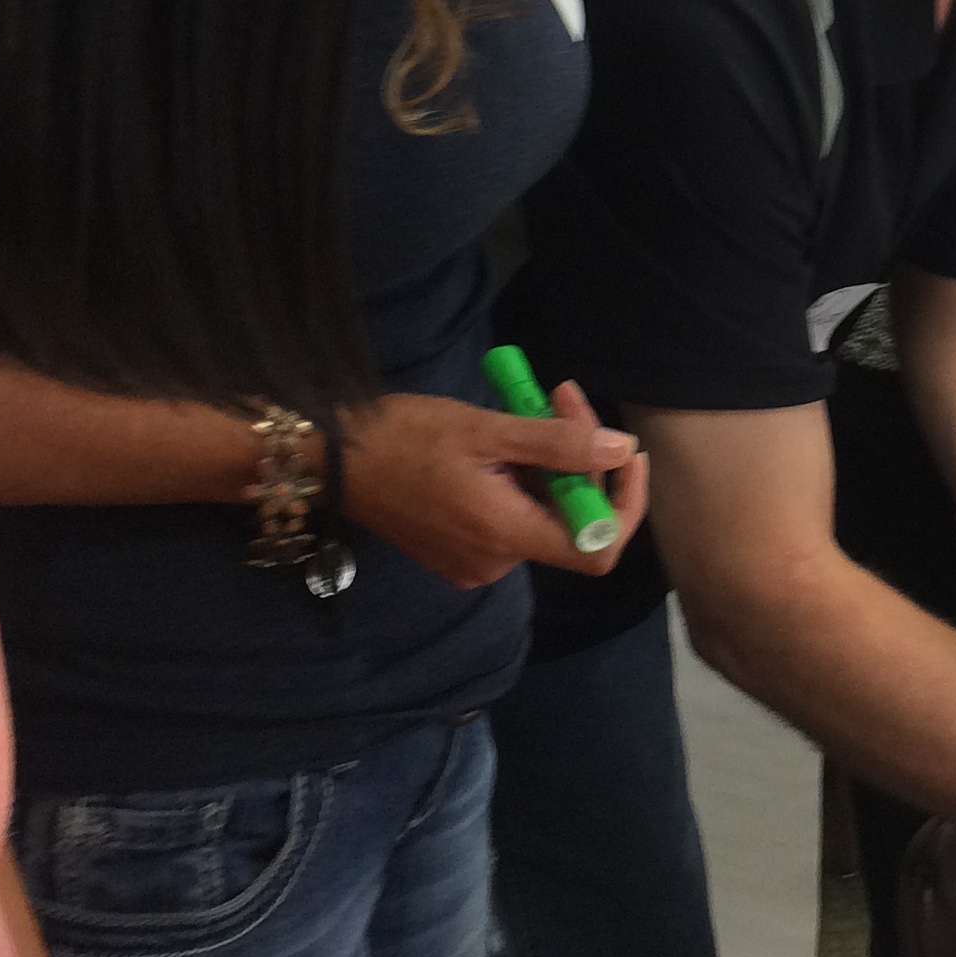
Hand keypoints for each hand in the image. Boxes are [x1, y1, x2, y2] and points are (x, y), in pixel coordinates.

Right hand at [344, 386, 645, 587]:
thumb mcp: (487, 429)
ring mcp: (475, 561)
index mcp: (504, 535)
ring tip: (530, 405)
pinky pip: (514, 517)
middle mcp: (495, 562)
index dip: (624, 501)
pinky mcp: (459, 551)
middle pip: (571, 518)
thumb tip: (621, 450)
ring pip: (543, 512)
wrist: (330, 459)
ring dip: (552, 460)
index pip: (598, 547)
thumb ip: (560, 444)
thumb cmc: (404, 437)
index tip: (625, 451)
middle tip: (561, 394)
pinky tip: (505, 439)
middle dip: (581, 455)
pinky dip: (524, 478)